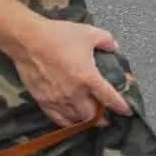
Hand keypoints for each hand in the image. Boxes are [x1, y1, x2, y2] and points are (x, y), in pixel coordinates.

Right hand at [13, 18, 128, 126]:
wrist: (28, 40)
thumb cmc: (59, 36)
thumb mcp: (89, 33)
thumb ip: (106, 41)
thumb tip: (114, 47)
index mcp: (88, 77)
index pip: (109, 98)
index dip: (120, 107)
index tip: (127, 112)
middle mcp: (74, 93)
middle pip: (92, 115)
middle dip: (102, 118)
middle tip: (106, 117)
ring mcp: (57, 99)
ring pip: (75, 119)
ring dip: (85, 121)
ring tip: (90, 119)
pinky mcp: (43, 101)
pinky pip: (57, 119)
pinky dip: (67, 123)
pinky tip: (71, 121)